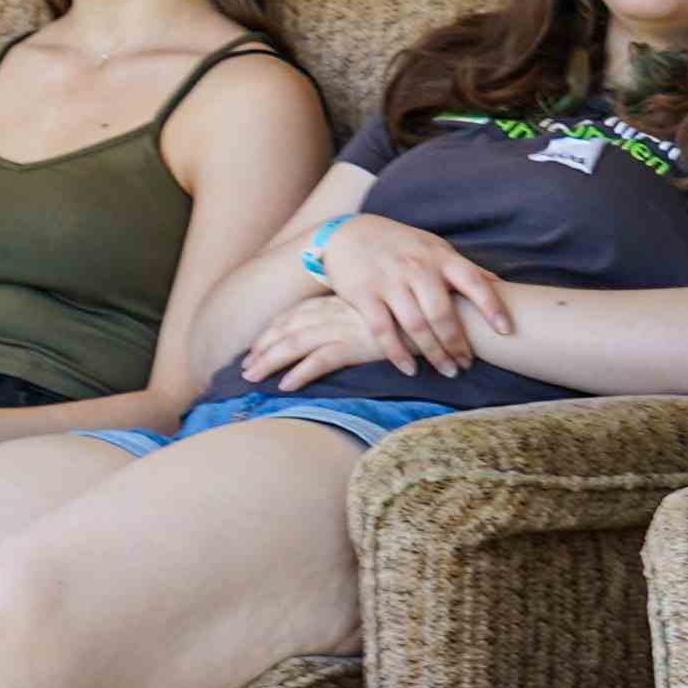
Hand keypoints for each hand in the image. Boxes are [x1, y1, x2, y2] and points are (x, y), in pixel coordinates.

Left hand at [241, 294, 406, 389]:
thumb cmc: (414, 314)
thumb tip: (341, 334)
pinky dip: (300, 372)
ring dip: (270, 361)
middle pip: (288, 328)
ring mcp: (345, 326)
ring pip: (296, 343)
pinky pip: (321, 360)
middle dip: (263, 347)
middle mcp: (336, 311)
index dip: (273, 330)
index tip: (256, 346)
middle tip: (244, 367)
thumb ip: (355, 319)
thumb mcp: (377, 311)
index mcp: (339, 301)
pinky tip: (285, 386)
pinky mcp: (357, 344)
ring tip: (252, 377)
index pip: (296, 314)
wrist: (442, 311)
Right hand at [307, 217, 512, 377]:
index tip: (506, 331)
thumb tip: (501, 285)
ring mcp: (389, 281)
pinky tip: (411, 369)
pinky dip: (398, 354)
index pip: (473, 281)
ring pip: (416, 326)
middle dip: (458, 344)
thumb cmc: (401, 245)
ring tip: (447, 371)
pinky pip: (383, 331)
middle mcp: (416, 267)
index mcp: (440, 256)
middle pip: (443, 314)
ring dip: (434, 354)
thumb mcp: (433, 247)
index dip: (492, 307)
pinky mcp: (364, 295)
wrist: (348, 234)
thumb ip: (463, 268)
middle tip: (467, 365)